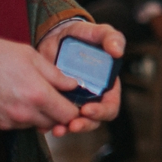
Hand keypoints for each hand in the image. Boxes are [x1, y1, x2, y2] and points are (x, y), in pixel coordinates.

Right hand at [0, 37, 79, 132]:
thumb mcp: (31, 57)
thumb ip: (55, 75)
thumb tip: (73, 85)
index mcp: (37, 95)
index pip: (67, 115)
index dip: (74, 109)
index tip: (74, 102)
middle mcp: (23, 113)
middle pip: (53, 123)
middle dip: (58, 113)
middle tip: (56, 98)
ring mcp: (8, 121)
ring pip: (35, 125)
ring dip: (40, 115)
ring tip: (33, 94)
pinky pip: (17, 125)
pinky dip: (23, 116)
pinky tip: (18, 99)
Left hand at [37, 21, 125, 135]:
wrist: (55, 37)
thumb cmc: (82, 35)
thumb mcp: (98, 32)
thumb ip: (111, 37)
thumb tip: (117, 51)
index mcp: (107, 85)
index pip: (111, 106)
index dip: (102, 111)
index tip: (88, 109)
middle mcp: (92, 97)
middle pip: (94, 120)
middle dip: (84, 125)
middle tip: (72, 124)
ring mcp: (74, 101)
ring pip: (75, 123)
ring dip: (67, 128)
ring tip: (57, 129)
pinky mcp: (56, 101)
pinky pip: (55, 118)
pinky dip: (50, 124)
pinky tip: (43, 125)